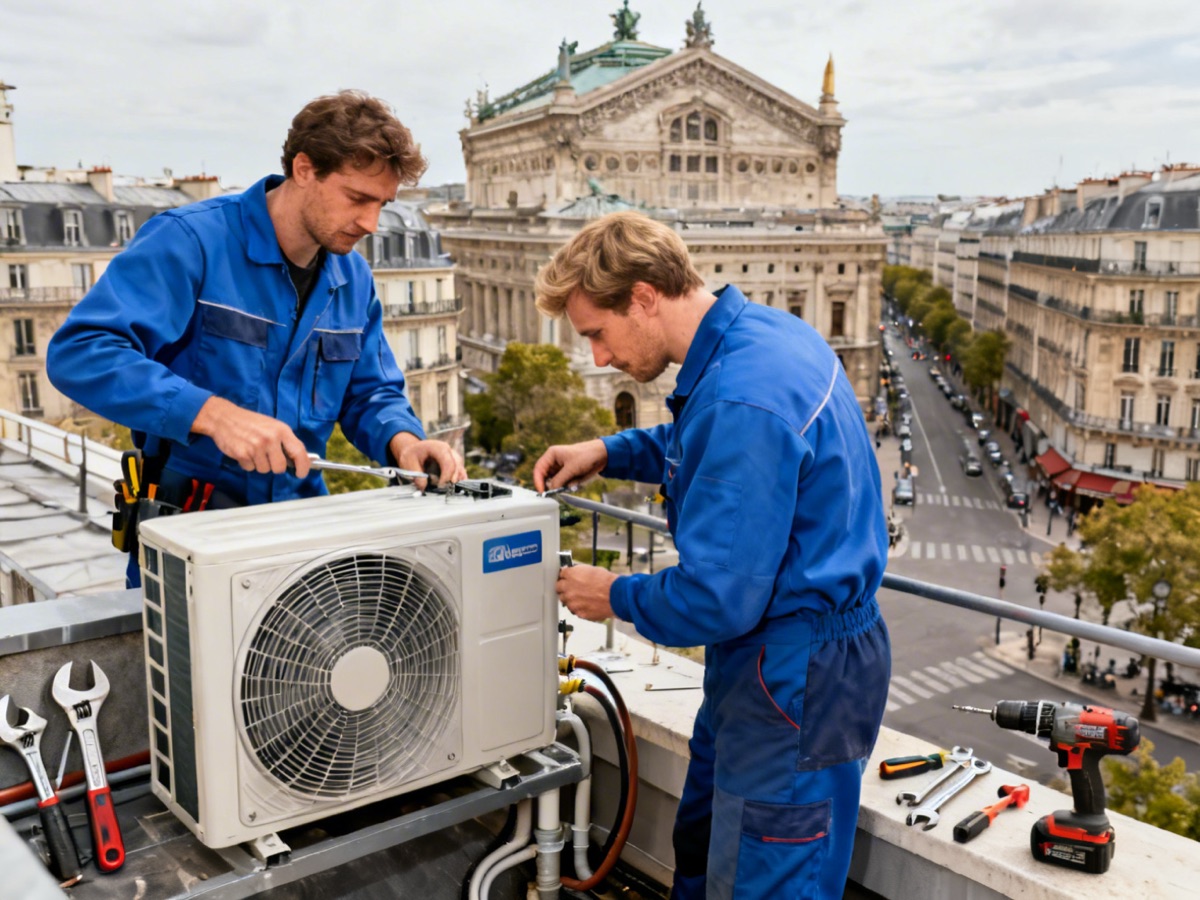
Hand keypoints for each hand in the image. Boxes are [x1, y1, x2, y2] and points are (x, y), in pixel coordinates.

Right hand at [192, 396, 309, 474]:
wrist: (224, 418)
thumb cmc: (251, 422)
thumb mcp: (272, 426)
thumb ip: (285, 441)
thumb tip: (296, 460)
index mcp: (282, 430)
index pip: (299, 451)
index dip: (303, 466)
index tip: (301, 473)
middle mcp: (271, 439)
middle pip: (280, 468)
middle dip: (275, 467)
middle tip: (268, 457)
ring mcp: (256, 447)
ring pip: (265, 470)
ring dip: (260, 464)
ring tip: (253, 450)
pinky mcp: (242, 454)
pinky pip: (250, 469)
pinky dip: (248, 463)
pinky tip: (244, 451)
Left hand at [390, 433, 466, 487]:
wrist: (414, 450)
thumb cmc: (412, 455)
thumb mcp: (408, 463)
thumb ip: (417, 476)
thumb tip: (424, 488)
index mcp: (437, 447)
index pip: (448, 462)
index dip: (446, 476)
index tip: (440, 486)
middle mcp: (448, 450)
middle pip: (457, 466)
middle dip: (452, 479)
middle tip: (444, 490)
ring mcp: (452, 456)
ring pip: (460, 469)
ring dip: (456, 480)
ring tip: (448, 489)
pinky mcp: (454, 463)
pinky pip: (460, 471)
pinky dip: (458, 480)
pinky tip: (453, 487)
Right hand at [533, 440, 606, 492]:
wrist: (601, 455)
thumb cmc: (586, 455)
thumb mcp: (571, 468)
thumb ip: (559, 480)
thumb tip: (550, 490)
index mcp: (551, 455)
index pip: (538, 469)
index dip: (538, 481)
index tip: (541, 491)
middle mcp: (553, 462)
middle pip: (544, 477)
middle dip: (550, 485)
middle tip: (555, 492)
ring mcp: (560, 469)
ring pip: (554, 482)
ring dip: (561, 486)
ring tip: (572, 481)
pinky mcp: (567, 474)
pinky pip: (563, 484)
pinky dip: (568, 485)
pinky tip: (576, 481)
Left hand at [556, 564, 617, 621]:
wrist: (616, 596)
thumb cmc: (607, 582)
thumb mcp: (591, 570)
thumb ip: (578, 572)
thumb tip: (575, 573)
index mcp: (571, 575)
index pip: (560, 575)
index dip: (565, 577)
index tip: (567, 578)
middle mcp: (568, 588)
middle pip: (558, 588)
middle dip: (565, 588)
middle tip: (573, 588)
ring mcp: (572, 602)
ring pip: (565, 601)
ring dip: (571, 599)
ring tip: (583, 597)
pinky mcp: (578, 612)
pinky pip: (574, 610)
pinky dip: (579, 608)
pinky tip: (587, 604)